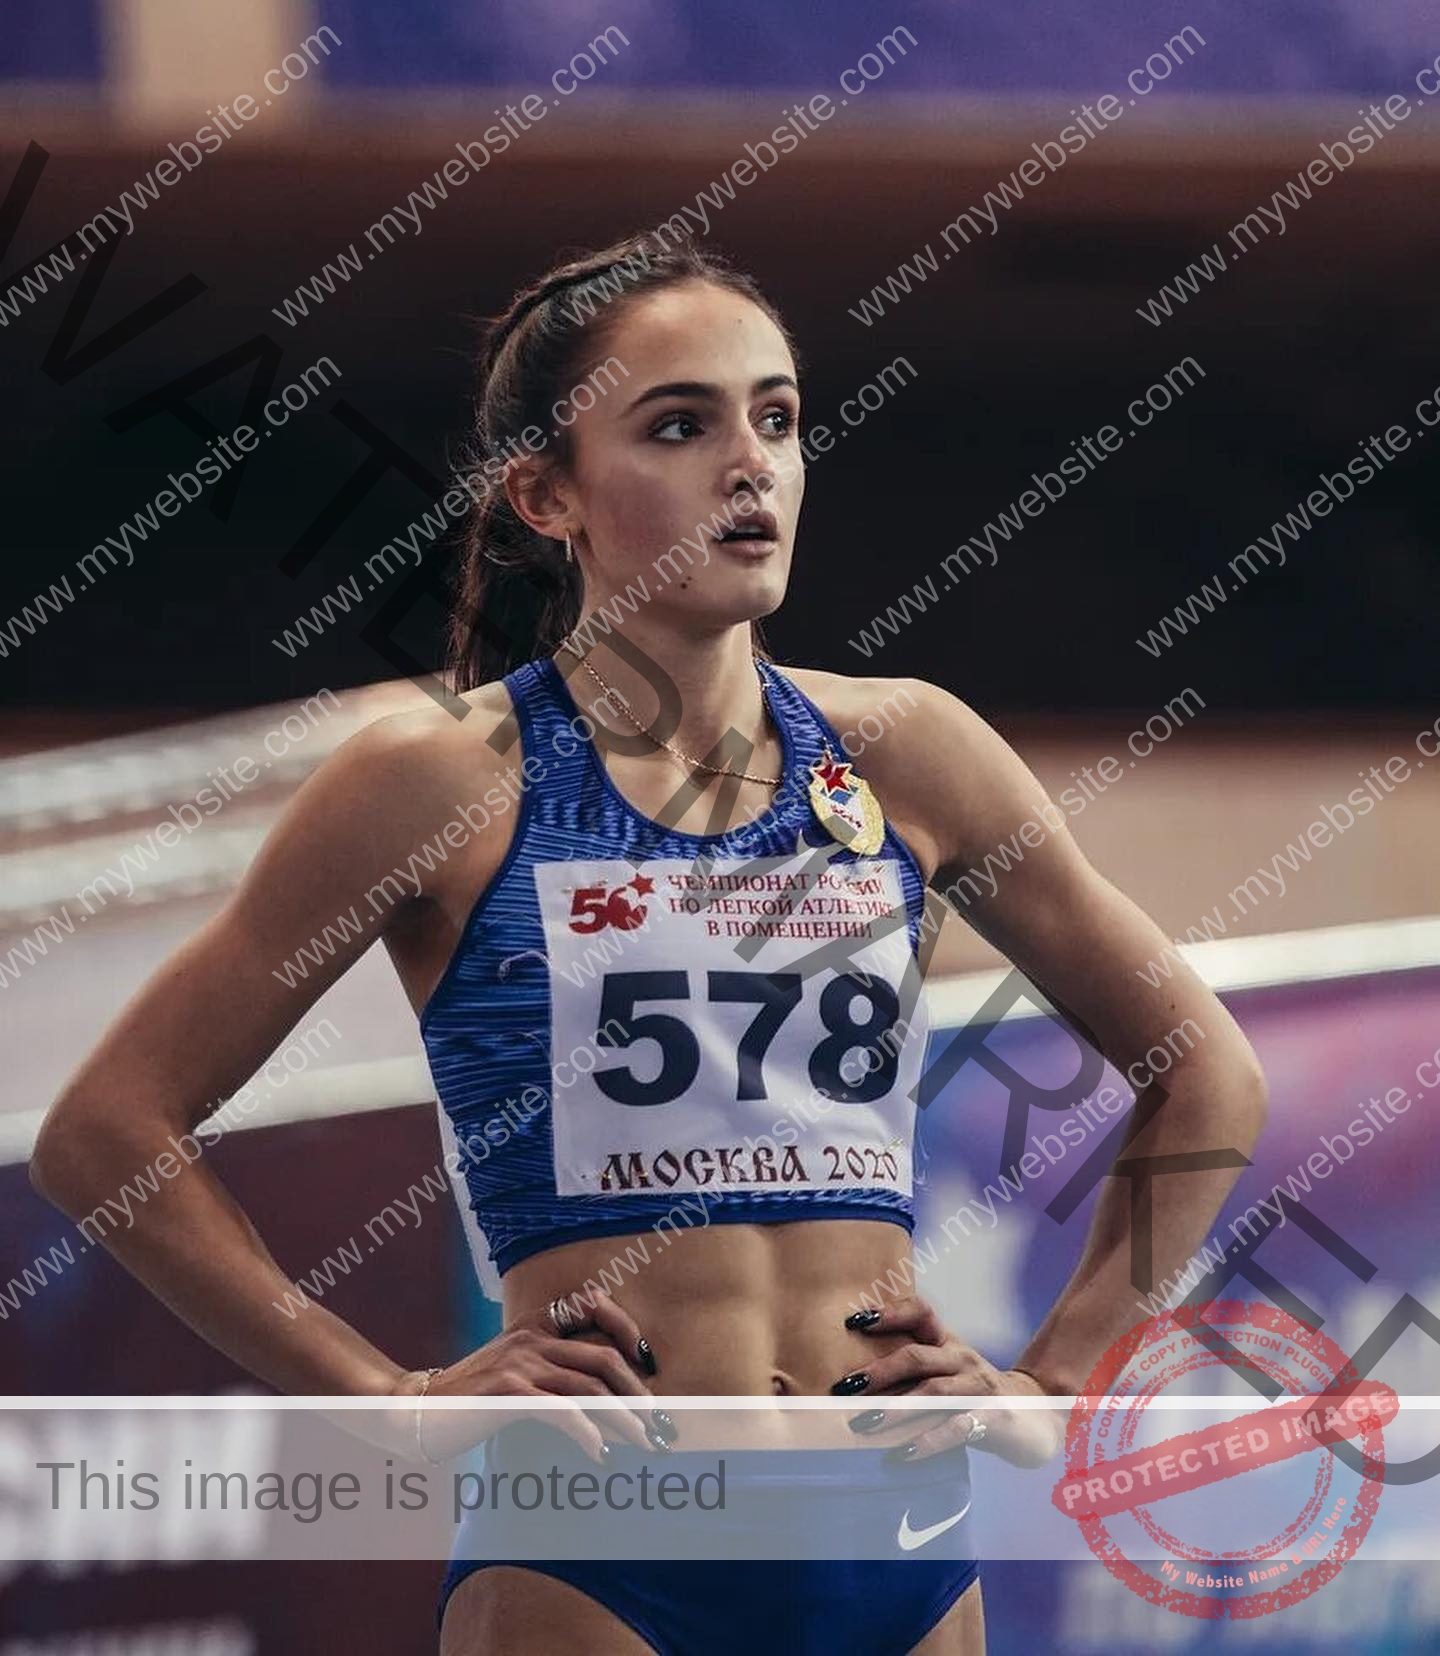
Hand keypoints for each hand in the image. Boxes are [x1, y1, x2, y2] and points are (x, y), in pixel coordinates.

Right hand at [394, 1288, 669, 1464]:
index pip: (593, 1303)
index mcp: (535, 1320)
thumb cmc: (473, 1396)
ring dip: (625, 1422)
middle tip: (661, 1424)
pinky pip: (563, 1411)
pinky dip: (589, 1435)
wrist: (418, 1410)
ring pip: (591, 1389)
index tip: (648, 1364)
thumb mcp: (515, 1368)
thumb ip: (552, 1367)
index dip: (626, 1328)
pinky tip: (602, 1456)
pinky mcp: (509, 1391)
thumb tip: (607, 1394)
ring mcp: (521, 1361)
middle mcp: (532, 1334)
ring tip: (645, 1447)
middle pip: (603, 1358)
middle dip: (638, 1394)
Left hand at [832, 1296, 1065, 1467]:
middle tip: (843, 1388)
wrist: (1037, 1414)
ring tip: (862, 1423)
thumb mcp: (945, 1372)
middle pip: (916, 1356)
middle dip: (877, 1372)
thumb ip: (910, 1372)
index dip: (888, 1312)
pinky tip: (901, 1454)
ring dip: (893, 1408)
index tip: (852, 1322)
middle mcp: (962, 1358)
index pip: (920, 1311)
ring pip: (932, 1392)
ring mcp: (979, 1387)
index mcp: (948, 1342)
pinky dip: (926, 1441)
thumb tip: (851, 1387)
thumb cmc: (973, 1394)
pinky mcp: (993, 1419)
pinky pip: (956, 1429)